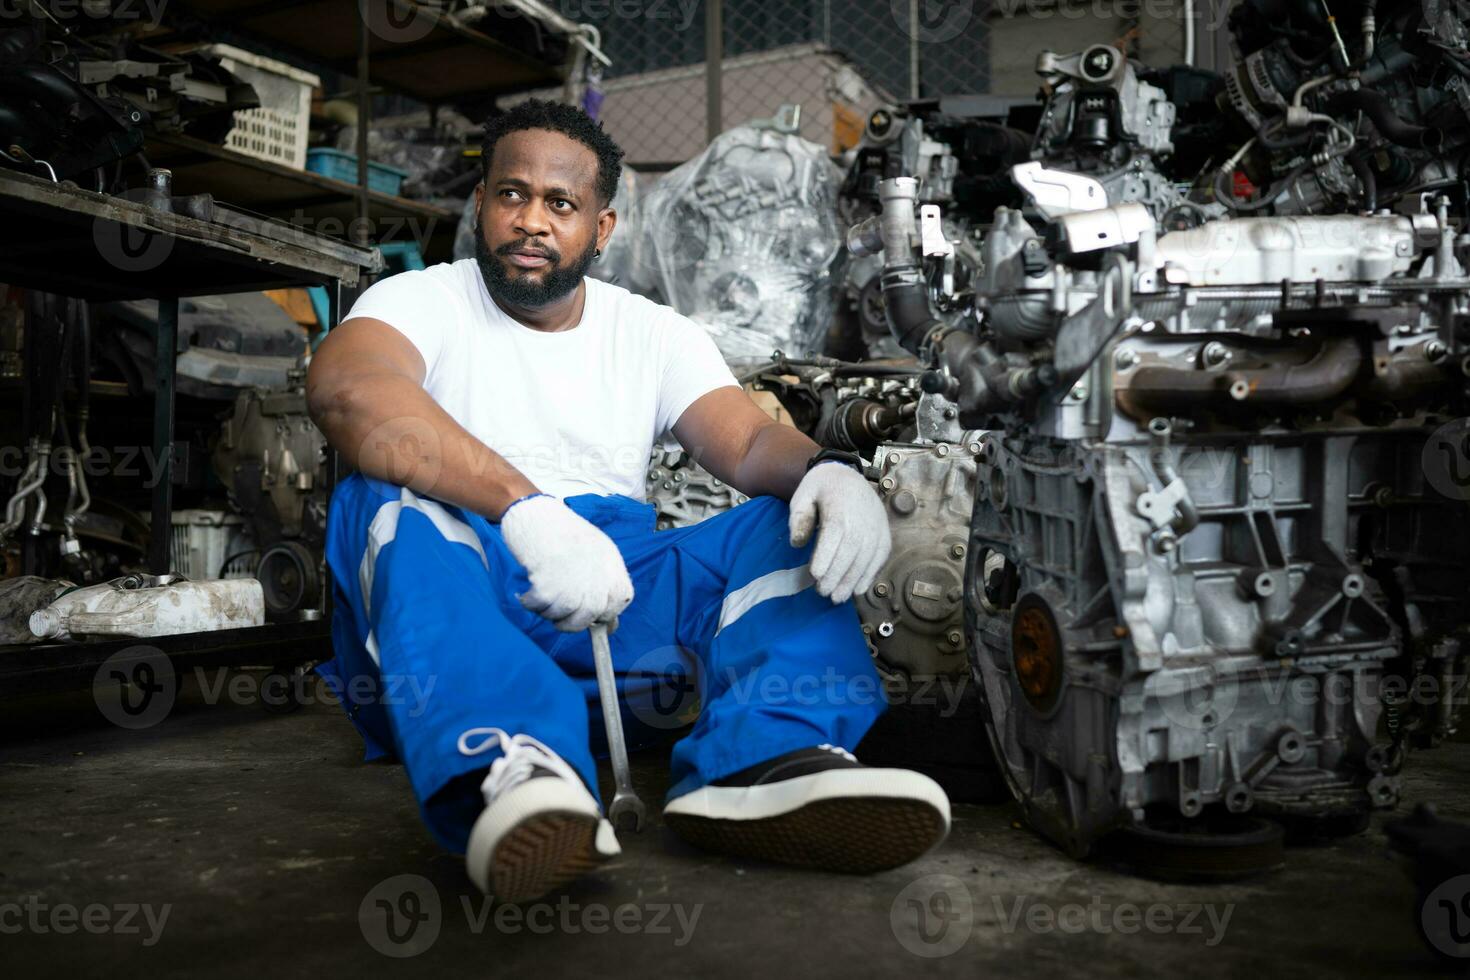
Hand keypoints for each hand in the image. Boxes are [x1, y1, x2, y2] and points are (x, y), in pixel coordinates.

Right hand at [499, 495, 634, 631]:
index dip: (607, 613)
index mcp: (610, 562)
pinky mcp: (548, 586)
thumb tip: (605, 616)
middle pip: (592, 615)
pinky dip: (531, 604)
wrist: (533, 512)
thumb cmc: (560, 529)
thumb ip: (603, 577)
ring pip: (564, 617)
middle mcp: (597, 574)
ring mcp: (574, 582)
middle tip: (559, 615)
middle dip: (574, 622)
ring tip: (540, 598)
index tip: (594, 619)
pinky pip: (540, 609)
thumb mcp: (594, 547)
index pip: (621, 599)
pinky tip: (526, 594)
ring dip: (549, 613)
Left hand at [788, 461, 891, 602]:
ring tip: (838, 598)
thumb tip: (798, 543)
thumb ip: (799, 518)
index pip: (834, 536)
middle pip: (851, 552)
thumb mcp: (803, 495)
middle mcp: (862, 519)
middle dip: (837, 576)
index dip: (826, 558)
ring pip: (866, 558)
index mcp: (840, 508)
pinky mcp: (884, 534)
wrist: (848, 475)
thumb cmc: (821, 489)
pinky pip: (880, 558)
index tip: (815, 576)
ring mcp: (876, 528)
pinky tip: (857, 589)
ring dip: (852, 581)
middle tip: (823, 593)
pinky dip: (870, 575)